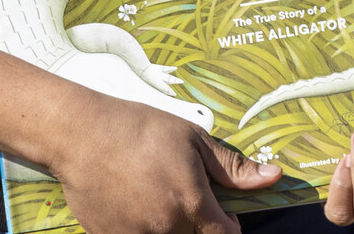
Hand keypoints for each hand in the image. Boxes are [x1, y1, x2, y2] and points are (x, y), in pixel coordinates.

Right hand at [52, 95, 280, 233]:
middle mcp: (168, 229)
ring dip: (172, 230)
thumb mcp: (191, 139)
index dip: (228, 227)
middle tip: (186, 203)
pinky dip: (141, 230)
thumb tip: (273, 177)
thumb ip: (232, 167)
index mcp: (193, 204)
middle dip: (200, 228)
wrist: (80, 135)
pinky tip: (133, 206)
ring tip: (156, 201)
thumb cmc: (138, 129)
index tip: (220, 212)